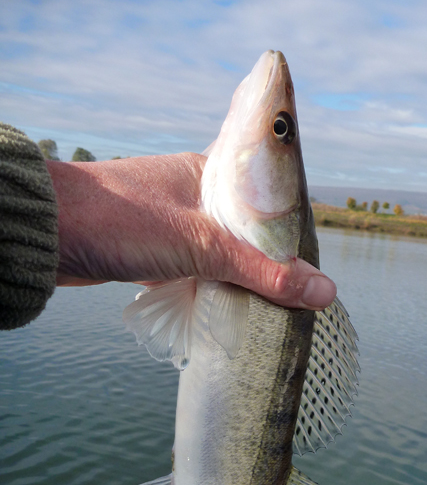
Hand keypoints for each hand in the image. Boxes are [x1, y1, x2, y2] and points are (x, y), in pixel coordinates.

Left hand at [47, 153, 335, 309]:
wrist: (45, 233)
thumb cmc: (121, 221)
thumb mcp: (201, 245)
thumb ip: (261, 270)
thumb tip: (324, 292)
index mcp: (209, 174)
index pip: (267, 201)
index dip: (293, 233)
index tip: (315, 268)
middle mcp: (193, 194)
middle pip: (246, 232)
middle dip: (268, 264)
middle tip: (296, 299)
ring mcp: (171, 223)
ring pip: (219, 254)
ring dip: (238, 280)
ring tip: (268, 309)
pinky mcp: (151, 250)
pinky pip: (194, 270)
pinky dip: (209, 288)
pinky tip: (224, 309)